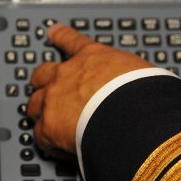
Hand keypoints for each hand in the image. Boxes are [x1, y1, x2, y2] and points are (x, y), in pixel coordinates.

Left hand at [27, 24, 151, 155]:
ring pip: (35, 103)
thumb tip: (139, 89)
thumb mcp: (142, 73)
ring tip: (46, 120)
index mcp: (93, 57)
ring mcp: (53, 100)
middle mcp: (68, 75)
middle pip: (43, 73)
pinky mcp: (48, 127)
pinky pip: (40, 135)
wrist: (133, 117)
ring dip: (40, 110)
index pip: (73, 41)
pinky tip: (56, 149)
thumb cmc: (145, 94)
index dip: (61, 36)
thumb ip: (129, 77)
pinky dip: (48, 142)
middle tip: (47, 86)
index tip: (53, 31)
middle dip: (44, 80)